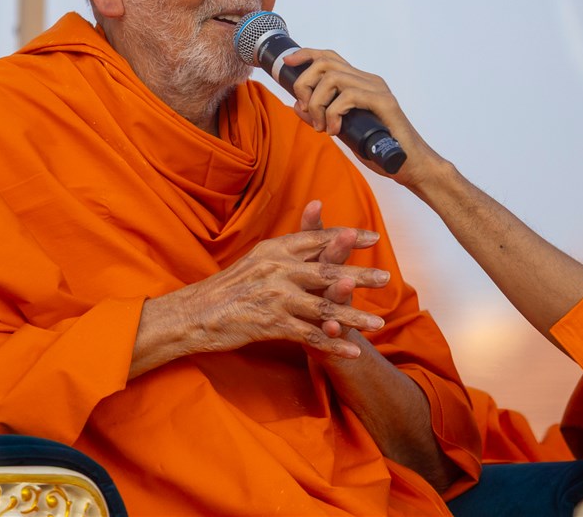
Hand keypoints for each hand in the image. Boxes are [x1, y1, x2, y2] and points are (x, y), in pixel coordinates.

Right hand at [130, 222, 391, 376]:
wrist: (195, 314)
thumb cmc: (227, 287)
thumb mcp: (257, 259)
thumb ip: (286, 248)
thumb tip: (305, 231)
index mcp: (275, 249)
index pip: (318, 238)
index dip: (347, 236)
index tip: (372, 236)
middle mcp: (278, 269)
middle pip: (328, 270)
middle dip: (361, 274)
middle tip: (387, 277)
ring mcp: (276, 297)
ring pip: (324, 307)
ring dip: (354, 317)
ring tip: (379, 323)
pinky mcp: (271, 324)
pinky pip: (310, 336)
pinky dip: (333, 344)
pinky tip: (353, 351)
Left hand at [282, 48, 444, 187]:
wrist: (410, 164)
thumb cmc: (380, 149)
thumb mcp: (342, 131)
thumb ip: (321, 116)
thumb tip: (296, 105)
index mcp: (360, 83)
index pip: (330, 57)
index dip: (306, 55)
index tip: (288, 63)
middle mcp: (369, 81)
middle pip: (326, 63)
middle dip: (305, 85)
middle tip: (308, 112)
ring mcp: (377, 90)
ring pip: (333, 78)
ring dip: (317, 103)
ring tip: (323, 126)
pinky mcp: (384, 103)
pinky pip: (348, 96)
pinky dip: (334, 113)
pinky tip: (336, 131)